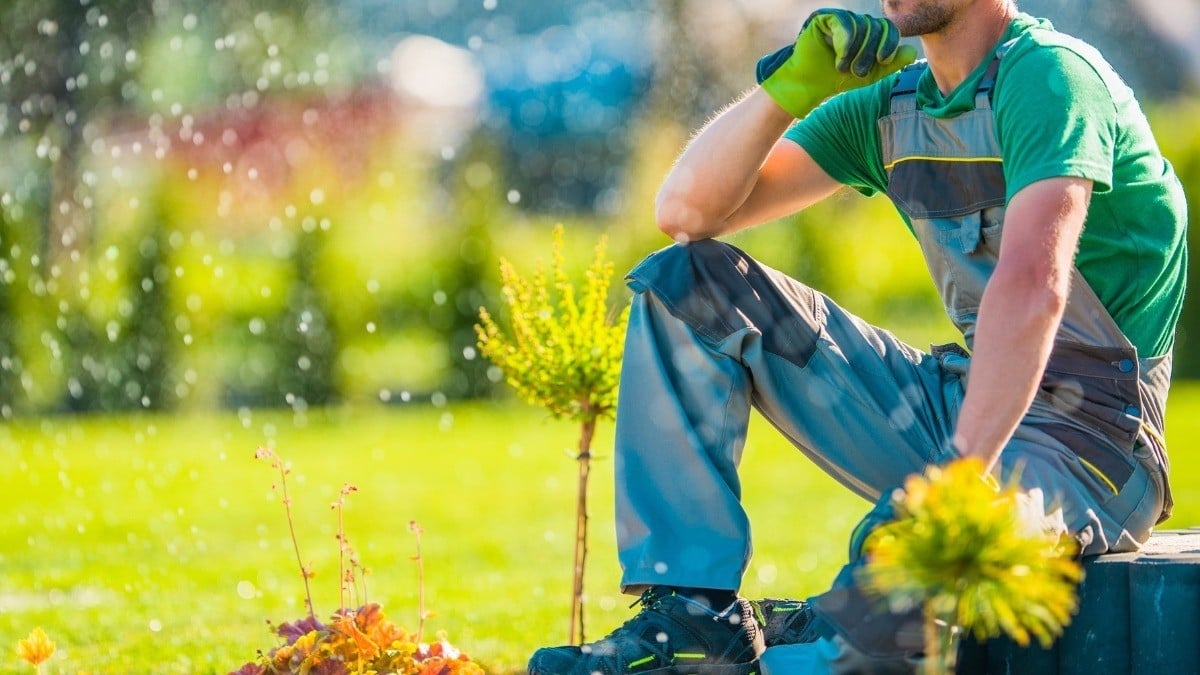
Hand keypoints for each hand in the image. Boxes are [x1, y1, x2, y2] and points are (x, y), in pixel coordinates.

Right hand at [756, 8, 917, 117]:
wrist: (809, 84)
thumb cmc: (836, 80)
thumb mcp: (870, 75)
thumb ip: (890, 64)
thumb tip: (911, 53)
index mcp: (868, 33)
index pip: (888, 28)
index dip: (890, 43)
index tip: (884, 60)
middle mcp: (856, 22)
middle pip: (876, 26)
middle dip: (869, 52)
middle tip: (857, 72)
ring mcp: (840, 18)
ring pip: (861, 25)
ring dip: (854, 51)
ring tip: (842, 67)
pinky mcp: (825, 17)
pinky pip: (844, 21)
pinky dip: (845, 40)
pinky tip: (839, 54)